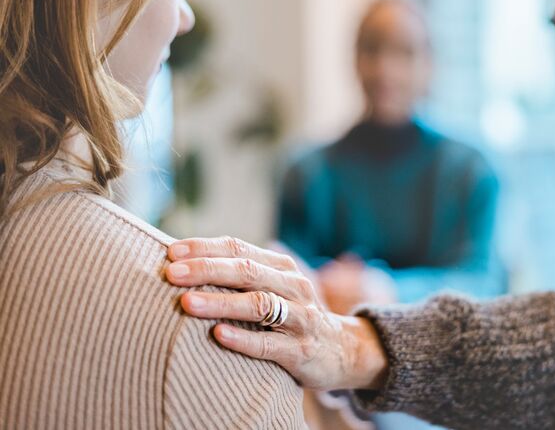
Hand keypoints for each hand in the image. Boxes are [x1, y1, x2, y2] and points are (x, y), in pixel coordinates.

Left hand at [164, 236, 388, 390]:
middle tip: (172, 274)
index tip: (171, 252)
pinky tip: (218, 336)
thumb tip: (189, 256)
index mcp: (281, 266)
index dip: (205, 248)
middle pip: (247, 271)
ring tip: (187, 304)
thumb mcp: (275, 286)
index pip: (240, 248)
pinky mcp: (300, 349)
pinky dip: (243, 338)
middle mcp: (293, 286)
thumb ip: (243, 272)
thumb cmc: (292, 314)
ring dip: (220, 303)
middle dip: (207, 270)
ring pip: (258, 305)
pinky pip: (269, 343)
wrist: (340, 349)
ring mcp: (300, 317)